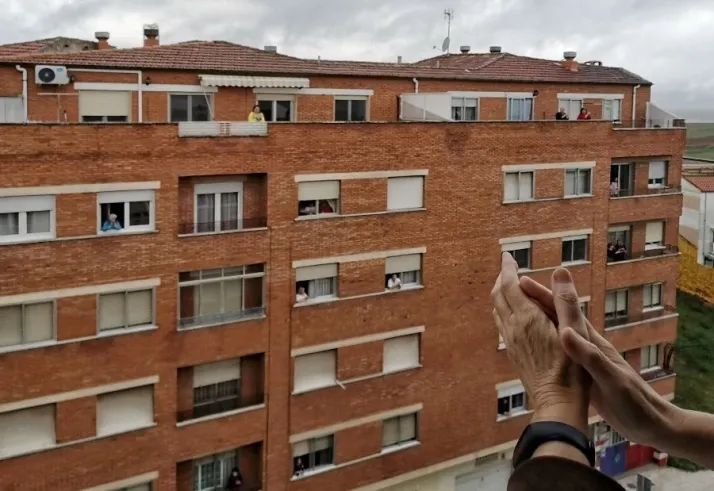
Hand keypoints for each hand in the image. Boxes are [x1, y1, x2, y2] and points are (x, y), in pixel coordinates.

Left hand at [491, 253, 589, 431]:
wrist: (557, 403)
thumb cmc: (571, 369)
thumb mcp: (574, 331)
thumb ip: (565, 300)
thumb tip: (559, 271)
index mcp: (527, 318)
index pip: (510, 285)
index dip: (508, 269)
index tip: (507, 256)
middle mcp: (514, 328)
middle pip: (499, 296)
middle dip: (502, 278)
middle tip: (508, 266)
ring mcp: (511, 342)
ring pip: (498, 311)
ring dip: (501, 294)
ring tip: (509, 286)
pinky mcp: (513, 353)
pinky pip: (502, 325)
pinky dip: (504, 310)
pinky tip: (512, 315)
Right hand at [520, 275, 677, 446]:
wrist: (650, 424)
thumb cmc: (634, 402)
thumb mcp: (611, 379)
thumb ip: (589, 355)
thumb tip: (565, 332)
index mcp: (592, 343)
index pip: (564, 313)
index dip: (544, 296)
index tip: (523, 281)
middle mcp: (586, 346)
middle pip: (557, 317)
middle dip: (536, 301)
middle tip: (514, 287)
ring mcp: (584, 360)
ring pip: (554, 333)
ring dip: (537, 319)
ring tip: (519, 310)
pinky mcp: (582, 374)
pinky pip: (556, 352)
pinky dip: (542, 342)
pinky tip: (536, 344)